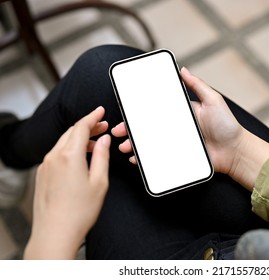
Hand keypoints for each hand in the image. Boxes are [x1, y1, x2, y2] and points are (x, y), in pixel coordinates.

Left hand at [24, 106, 110, 258]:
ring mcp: (45, 166)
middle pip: (71, 132)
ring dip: (79, 138)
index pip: (81, 127)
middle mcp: (54, 157)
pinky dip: (69, 149)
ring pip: (63, 142)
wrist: (55, 233)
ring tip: (95, 144)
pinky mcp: (42, 175)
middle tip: (103, 126)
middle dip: (88, 126)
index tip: (101, 111)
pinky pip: (56, 154)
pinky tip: (80, 157)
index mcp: (70, 156)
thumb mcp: (99, 182)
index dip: (93, 117)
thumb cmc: (79, 212)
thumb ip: (102, 156)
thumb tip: (104, 140)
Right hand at [112, 68, 268, 190]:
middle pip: (148, 127)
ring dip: (135, 144)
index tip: (126, 111)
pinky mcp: (178, 157)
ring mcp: (175, 143)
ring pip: (150, 143)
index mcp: (181, 113)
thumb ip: (198, 85)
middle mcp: (175, 128)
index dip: (139, 111)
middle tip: (118, 131)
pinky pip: (158, 158)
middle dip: (130, 129)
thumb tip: (183, 69)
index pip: (155, 111)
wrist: (236, 152)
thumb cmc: (227, 126)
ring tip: (125, 147)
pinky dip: (145, 159)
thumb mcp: (213, 100)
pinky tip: (136, 159)